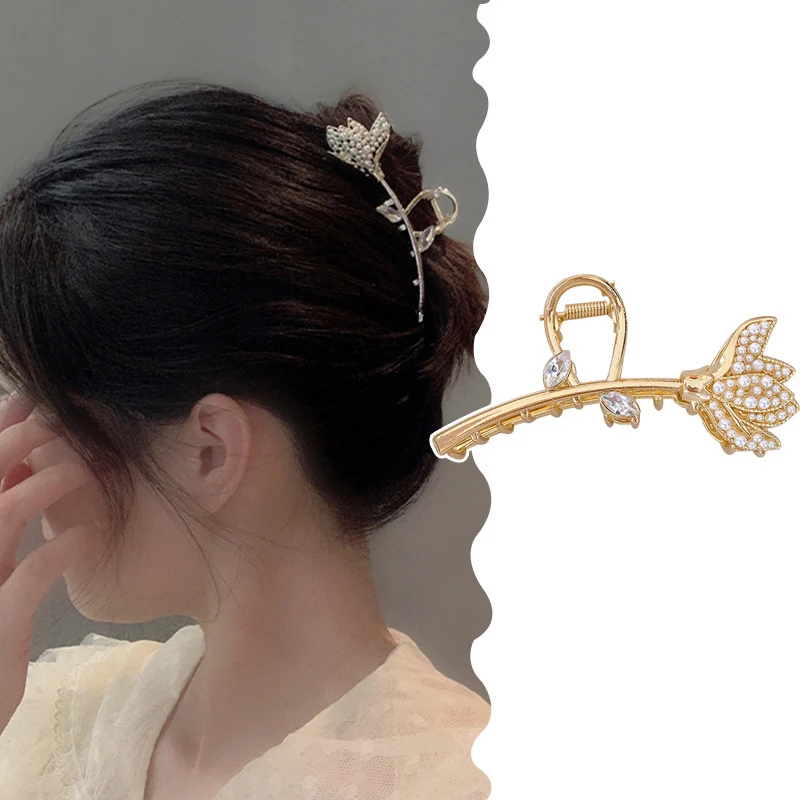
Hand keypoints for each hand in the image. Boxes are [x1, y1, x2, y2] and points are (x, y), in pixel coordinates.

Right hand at [0, 391, 97, 734]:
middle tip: (60, 422)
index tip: (31, 402)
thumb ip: (7, 521)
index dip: (1, 433)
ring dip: (48, 484)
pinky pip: (32, 572)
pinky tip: (88, 538)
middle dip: (20, 443)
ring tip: (85, 473)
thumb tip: (30, 468)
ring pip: (5, 512)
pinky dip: (63, 547)